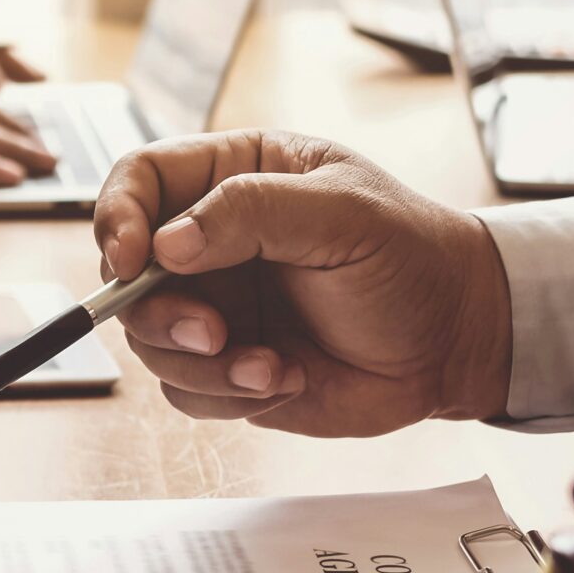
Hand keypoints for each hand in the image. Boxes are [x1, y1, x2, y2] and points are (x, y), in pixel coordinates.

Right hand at [93, 131, 511, 436]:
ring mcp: (217, 306)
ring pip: (149, 340)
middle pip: (127, 272)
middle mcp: (212, 243)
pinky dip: (225, 395)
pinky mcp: (228, 367)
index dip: (117, 216)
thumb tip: (166, 243)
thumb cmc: (412, 257)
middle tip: (211, 332)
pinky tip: (285, 379)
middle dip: (157, 311)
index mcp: (234, 177)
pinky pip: (185, 391)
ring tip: (267, 367)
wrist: (456, 338)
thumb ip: (251, 211)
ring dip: (198, 363)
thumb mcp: (342, 212)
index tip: (130, 257)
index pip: (139, 180)